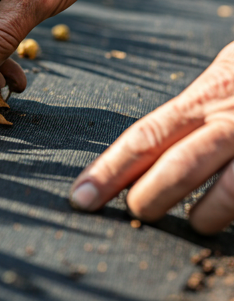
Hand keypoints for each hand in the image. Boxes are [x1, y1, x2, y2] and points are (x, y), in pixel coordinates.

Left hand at [70, 42, 233, 233]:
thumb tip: (146, 150)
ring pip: (229, 192)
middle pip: (179, 164)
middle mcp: (229, 118)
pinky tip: (223, 216)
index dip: (110, 170)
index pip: (145, 136)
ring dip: (203, 216)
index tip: (81, 196)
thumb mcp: (221, 78)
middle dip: (149, 197)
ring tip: (193, 222)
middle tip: (133, 213)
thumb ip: (187, 113)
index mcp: (203, 99)